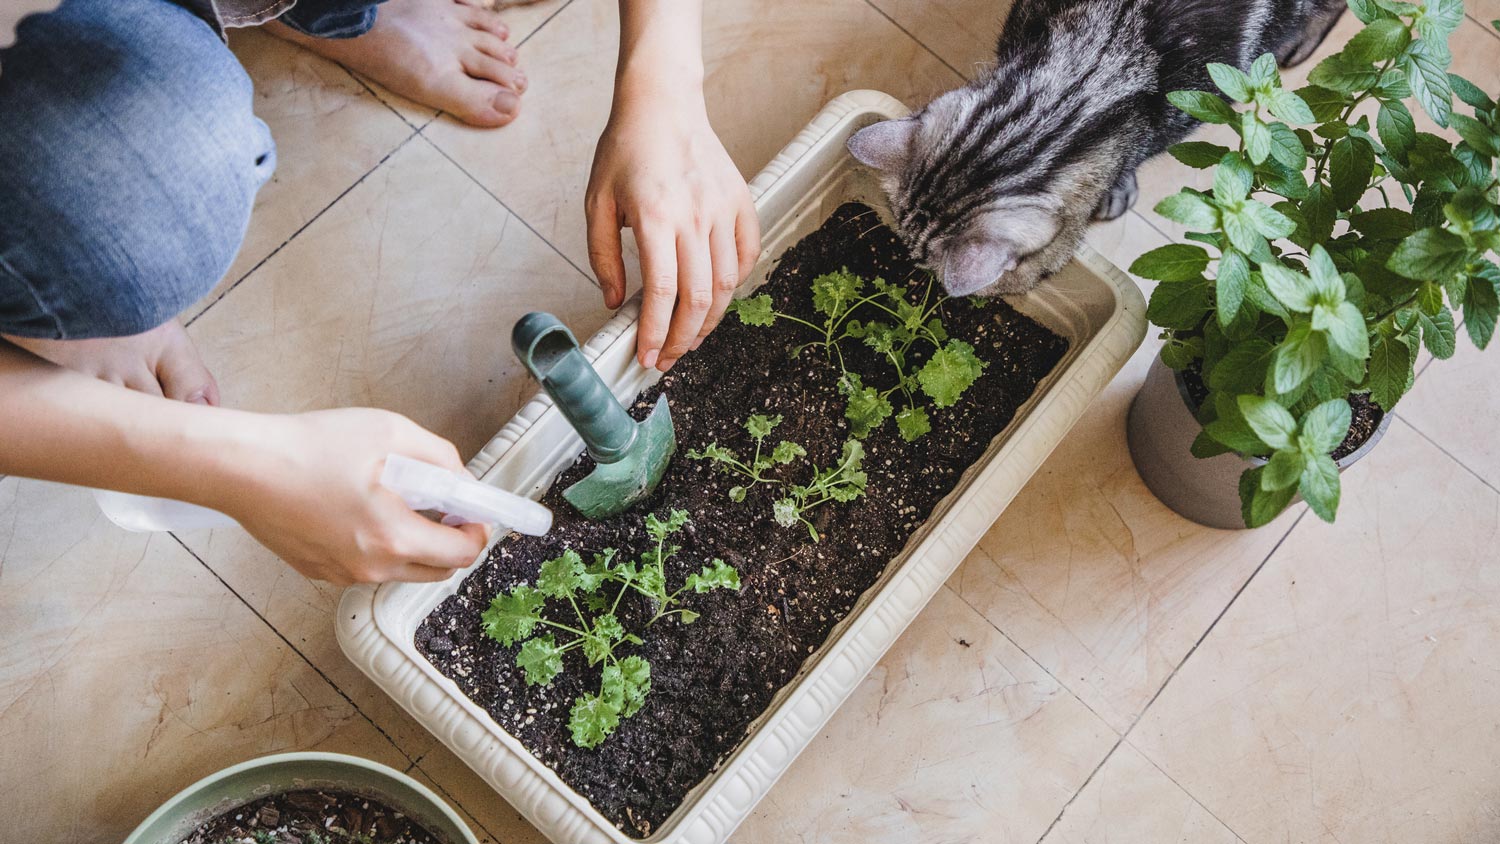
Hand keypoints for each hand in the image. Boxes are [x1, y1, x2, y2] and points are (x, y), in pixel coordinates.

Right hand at [215, 408, 489, 585]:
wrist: (243, 466)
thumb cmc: (312, 446)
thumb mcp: (392, 433)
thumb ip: (441, 459)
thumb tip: (462, 481)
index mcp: (395, 537)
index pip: (463, 554)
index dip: (477, 530)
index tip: (474, 511)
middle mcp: (372, 567)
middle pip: (437, 570)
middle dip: (450, 540)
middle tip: (442, 505)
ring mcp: (343, 574)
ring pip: (402, 568)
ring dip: (414, 542)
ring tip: (396, 499)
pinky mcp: (319, 571)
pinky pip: (367, 565)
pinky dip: (378, 544)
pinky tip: (359, 508)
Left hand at [586, 79, 759, 370]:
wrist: (664, 105)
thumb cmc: (625, 150)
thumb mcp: (596, 202)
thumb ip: (603, 256)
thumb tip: (615, 303)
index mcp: (655, 216)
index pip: (663, 292)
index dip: (657, 333)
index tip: (648, 356)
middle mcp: (695, 215)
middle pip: (700, 297)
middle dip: (684, 339)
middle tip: (668, 358)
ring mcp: (723, 209)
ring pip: (728, 284)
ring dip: (710, 320)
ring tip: (690, 337)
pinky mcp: (742, 203)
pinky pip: (747, 256)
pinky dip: (735, 284)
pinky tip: (715, 297)